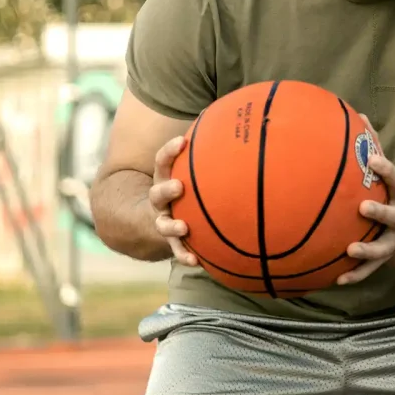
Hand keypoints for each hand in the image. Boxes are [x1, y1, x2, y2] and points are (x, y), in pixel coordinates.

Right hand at [148, 135, 198, 266]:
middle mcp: (161, 200)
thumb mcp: (189, 173)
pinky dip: (185, 256)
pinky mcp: (171, 242)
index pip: (162, 162)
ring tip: (183, 227)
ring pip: (163, 224)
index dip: (169, 151)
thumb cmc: (186, 190)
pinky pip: (177, 251)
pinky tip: (197, 262)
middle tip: (179, 186)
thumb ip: (209, 158)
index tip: (182, 141)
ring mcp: (164, 221)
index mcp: (165, 179)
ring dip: (172, 226)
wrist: (154, 220)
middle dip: (167, 189)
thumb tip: (240, 133)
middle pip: (158, 193)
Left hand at [339, 116, 394, 284]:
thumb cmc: (389, 198)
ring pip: (383, 249)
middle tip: (363, 207)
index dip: (387, 170)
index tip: (373, 159)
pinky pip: (369, 271)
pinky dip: (355, 275)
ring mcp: (393, 241)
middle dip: (381, 212)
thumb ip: (374, 148)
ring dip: (368, 250)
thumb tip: (359, 114)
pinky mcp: (384, 261)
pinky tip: (338, 280)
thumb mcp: (386, 176)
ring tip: (350, 249)